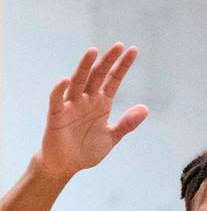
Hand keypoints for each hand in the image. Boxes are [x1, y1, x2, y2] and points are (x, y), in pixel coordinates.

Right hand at [40, 45, 147, 178]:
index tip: (133, 51)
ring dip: (85, 66)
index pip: (113, 80)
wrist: (66, 164)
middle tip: (118, 46)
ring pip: (78, 81)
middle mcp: (86, 100)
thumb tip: (145, 109)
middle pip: (97, 76)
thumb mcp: (112, 137)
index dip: (122, 66)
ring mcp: (71, 105)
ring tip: (93, 51)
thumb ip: (127, 123)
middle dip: (108, 61)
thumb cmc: (86, 149)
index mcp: (101, 104)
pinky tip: (66, 80)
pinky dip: (60, 90)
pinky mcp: (57, 115)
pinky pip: (57, 100)